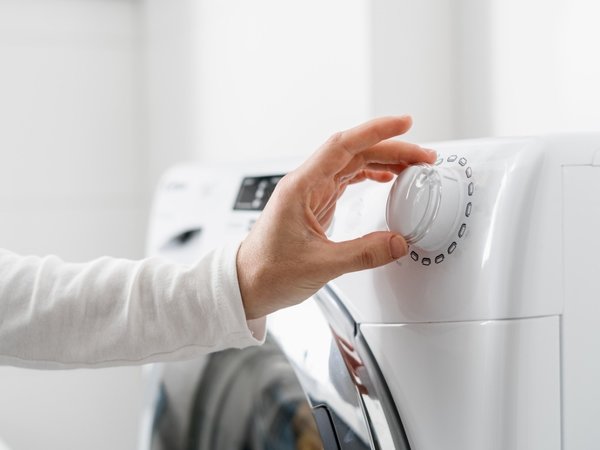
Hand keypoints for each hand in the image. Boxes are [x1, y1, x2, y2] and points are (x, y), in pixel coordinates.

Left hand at [236, 116, 435, 318]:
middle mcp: (305, 184)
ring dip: (382, 161)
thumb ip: (363, 254)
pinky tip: (384, 178)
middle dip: (390, 148)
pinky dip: (369, 176)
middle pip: (353, 152)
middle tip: (422, 156)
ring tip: (411, 165)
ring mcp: (310, 193)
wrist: (246, 284)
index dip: (376, 131)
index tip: (403, 123)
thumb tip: (397, 243)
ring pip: (351, 164)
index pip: (342, 146)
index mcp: (300, 187)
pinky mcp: (315, 205)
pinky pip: (346, 181)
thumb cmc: (267, 271)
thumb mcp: (320, 265)